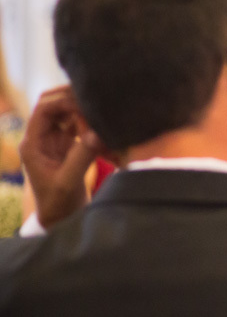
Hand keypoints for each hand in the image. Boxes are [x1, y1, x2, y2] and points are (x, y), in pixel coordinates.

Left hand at [18, 86, 103, 228]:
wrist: (60, 218)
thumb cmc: (59, 203)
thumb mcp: (69, 181)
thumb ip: (82, 156)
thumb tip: (97, 132)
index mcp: (33, 143)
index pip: (44, 109)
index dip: (65, 102)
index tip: (87, 107)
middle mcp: (41, 137)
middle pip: (53, 103)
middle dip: (73, 98)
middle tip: (96, 102)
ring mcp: (54, 139)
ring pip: (66, 111)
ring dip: (83, 108)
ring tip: (102, 113)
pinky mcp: (67, 144)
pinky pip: (77, 123)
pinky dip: (89, 120)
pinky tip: (102, 124)